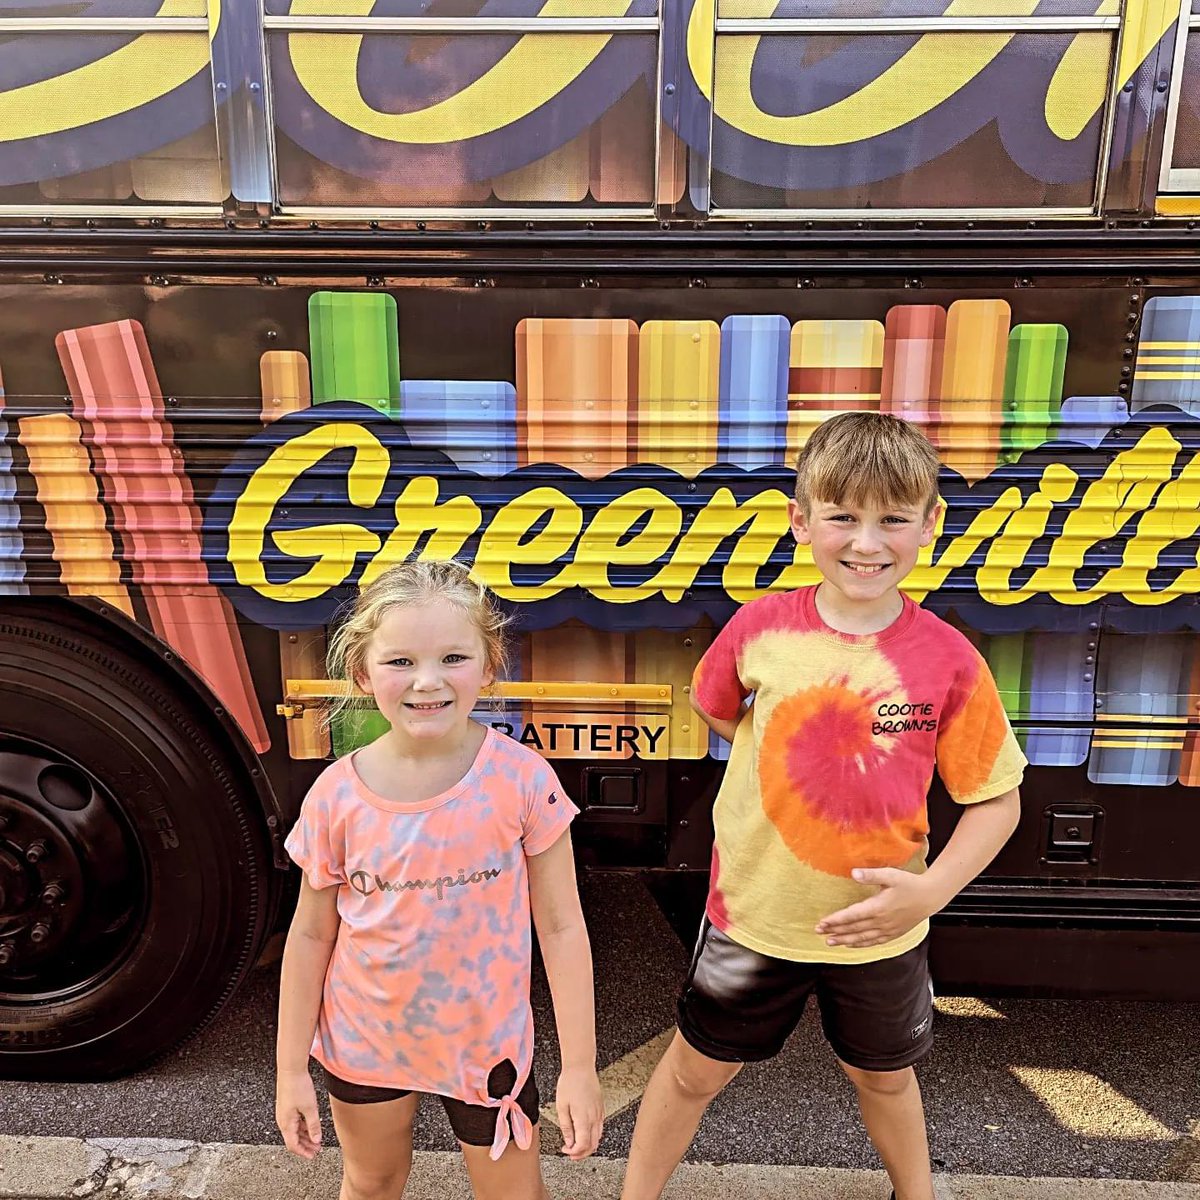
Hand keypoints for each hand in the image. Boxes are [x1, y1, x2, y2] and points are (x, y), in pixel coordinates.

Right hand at [276, 1069, 321, 1158]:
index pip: (293, 1145)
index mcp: (286, 1124)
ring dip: (305, 1136)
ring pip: (295, 1130)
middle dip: (305, 1146)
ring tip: (316, 1139)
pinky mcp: (287, 1106)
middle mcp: (283, 1120)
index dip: (303, 1152)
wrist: (291, 1069)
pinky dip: (303, 1127)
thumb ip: (313, 1125)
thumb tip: (316, 1139)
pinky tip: (311, 1126)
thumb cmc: (298, 1086)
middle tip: (317, 1149)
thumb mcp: (310, 1108)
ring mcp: (284, 1113)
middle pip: (293, 1139)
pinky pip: (295, 1122)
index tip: (312, 1156)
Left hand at [554, 1065, 603, 1159]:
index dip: (575, 1152)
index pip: (583, 1145)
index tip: (566, 1150)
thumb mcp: (562, 1106)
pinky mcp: (601, 1108)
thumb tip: (568, 1142)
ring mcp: (599, 1113)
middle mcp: (594, 1118)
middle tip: (570, 1153)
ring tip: (576, 1145)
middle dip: (582, 1153)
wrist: (581, 1067)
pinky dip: (593, 1136)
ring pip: (598, 1138)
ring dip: (588, 1146)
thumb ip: (566, 1127)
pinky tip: (584, 1133)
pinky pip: (600, 1128)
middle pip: (593, 1145)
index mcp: (584, 1118)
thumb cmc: (569, 1083)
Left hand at [815, 868, 945, 948]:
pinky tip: (852, 945)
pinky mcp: (894, 934)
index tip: (821, 923)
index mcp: (878, 907)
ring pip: (862, 938)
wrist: (930, 897)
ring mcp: (888, 930)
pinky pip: (874, 942)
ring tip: (830, 942)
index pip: (851, 916)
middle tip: (819, 933)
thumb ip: (871, 875)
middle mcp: (881, 922)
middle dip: (835, 931)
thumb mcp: (890, 875)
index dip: (835, 920)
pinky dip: (861, 944)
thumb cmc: (910, 884)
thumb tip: (853, 873)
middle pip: (853, 929)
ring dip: (845, 940)